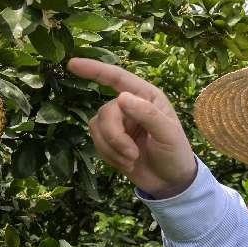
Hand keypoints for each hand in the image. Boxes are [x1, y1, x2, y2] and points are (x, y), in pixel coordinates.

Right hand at [67, 58, 197, 197]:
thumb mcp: (168, 134)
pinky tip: (126, 163)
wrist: (169, 181)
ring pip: (97, 127)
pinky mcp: (109, 140)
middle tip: (133, 155)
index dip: (95, 70)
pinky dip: (110, 155)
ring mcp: (118, 123)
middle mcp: (129, 105)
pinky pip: (96, 142)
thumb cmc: (175, 153)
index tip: (72, 64)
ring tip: (132, 159)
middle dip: (115, 136)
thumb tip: (121, 96)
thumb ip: (147, 114)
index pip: (117, 78)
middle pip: (106, 112)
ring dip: (113, 148)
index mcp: (146, 96)